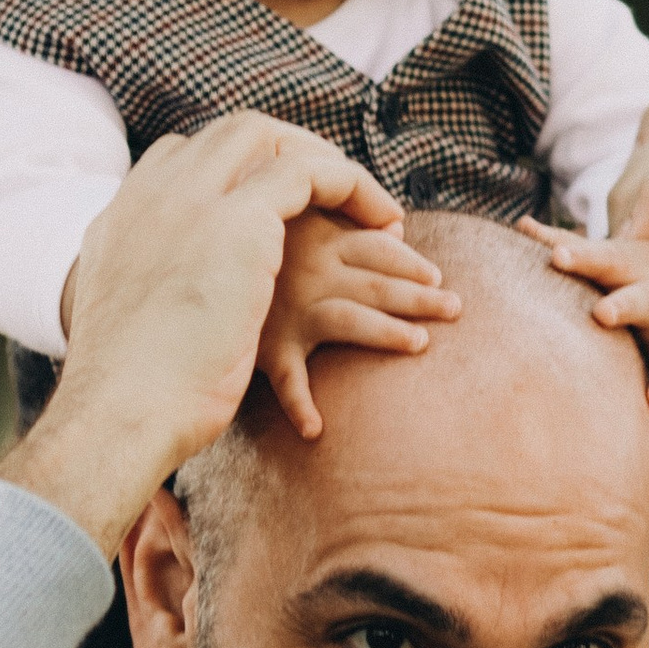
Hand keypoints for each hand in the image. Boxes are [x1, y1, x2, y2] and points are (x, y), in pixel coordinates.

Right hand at [0, 116, 400, 551]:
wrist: (120, 408)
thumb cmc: (120, 390)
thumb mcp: (115, 318)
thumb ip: (141, 287)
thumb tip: (165, 300)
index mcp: (123, 213)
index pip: (184, 155)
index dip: (240, 170)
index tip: (273, 197)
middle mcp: (158, 192)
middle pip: (238, 133)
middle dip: (296, 151)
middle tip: (333, 187)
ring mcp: (195, 201)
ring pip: (286, 151)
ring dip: (340, 172)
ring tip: (376, 209)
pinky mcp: (241, 224)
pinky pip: (315, 175)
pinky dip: (355, 187)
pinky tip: (385, 222)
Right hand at [259, 210, 460, 438]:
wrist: (194, 261)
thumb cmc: (258, 237)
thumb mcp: (301, 217)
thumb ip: (349, 221)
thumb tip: (398, 228)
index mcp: (319, 239)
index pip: (377, 249)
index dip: (410, 263)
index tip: (437, 276)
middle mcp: (308, 273)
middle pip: (375, 282)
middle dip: (419, 295)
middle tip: (454, 308)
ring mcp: (287, 310)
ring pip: (348, 318)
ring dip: (386, 330)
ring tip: (420, 343)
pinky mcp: (265, 344)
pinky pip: (286, 378)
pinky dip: (298, 405)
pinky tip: (316, 430)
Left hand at [523, 222, 648, 462]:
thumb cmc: (631, 271)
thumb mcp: (607, 253)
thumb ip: (564, 243)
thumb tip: (520, 223)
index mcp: (629, 272)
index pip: (600, 261)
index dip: (578, 258)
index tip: (555, 256)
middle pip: (639, 303)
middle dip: (624, 308)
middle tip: (603, 314)